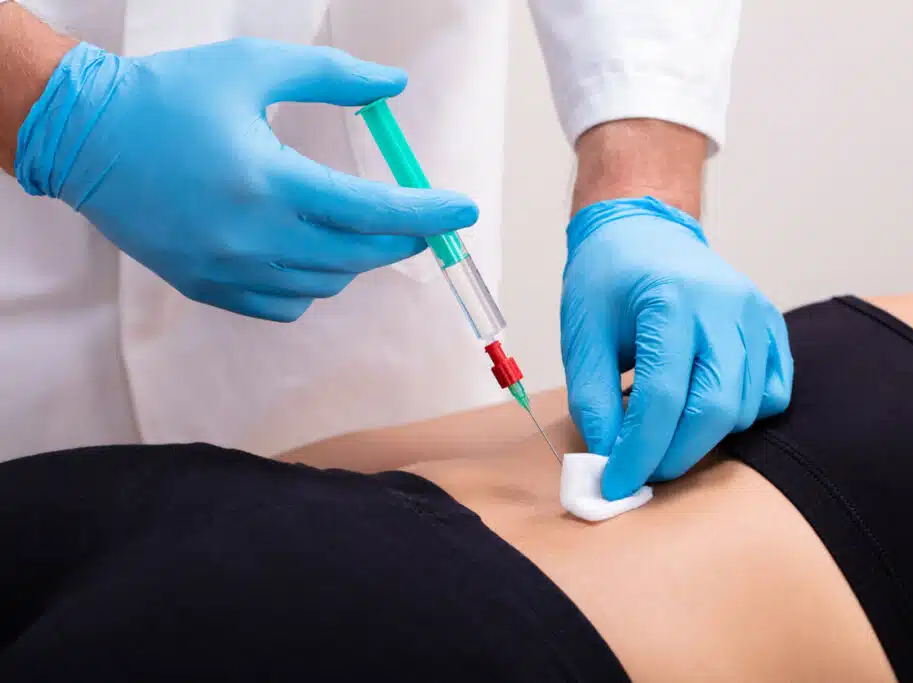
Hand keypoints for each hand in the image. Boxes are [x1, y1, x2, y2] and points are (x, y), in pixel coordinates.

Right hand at [14, 39, 476, 320]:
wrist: (83, 137)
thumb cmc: (170, 95)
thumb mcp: (254, 68)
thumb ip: (334, 78)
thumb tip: (395, 85)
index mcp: (268, 182)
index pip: (371, 212)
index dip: (427, 212)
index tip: (464, 210)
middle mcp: (252, 238)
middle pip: (357, 257)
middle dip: (400, 239)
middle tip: (420, 220)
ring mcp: (228, 271)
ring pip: (324, 284)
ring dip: (355, 258)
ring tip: (356, 225)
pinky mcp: (208, 287)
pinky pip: (285, 305)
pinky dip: (310, 284)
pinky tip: (307, 252)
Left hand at [561, 197, 792, 499]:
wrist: (641, 231)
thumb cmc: (607, 279)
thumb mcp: (581, 336)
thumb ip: (592, 401)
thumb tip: (610, 459)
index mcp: (670, 301)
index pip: (663, 398)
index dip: (639, 451)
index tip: (617, 483)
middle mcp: (723, 306)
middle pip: (715, 409)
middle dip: (675, 455)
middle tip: (642, 471)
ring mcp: (754, 313)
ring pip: (745, 406)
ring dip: (704, 436)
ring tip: (663, 428)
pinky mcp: (770, 324)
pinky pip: (772, 391)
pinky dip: (742, 414)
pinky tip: (704, 406)